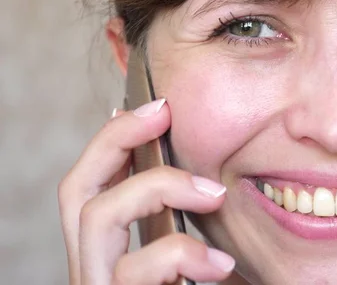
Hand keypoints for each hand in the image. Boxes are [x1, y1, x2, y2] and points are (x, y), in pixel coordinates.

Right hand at [58, 99, 234, 284]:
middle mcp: (93, 266)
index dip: (114, 138)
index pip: (90, 184)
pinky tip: (218, 264)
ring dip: (161, 189)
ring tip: (216, 195)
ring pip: (98, 216)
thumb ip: (186, 221)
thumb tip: (204, 172)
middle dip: (116, 138)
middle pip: (75, 189)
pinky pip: (132, 269)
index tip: (157, 109)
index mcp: (110, 250)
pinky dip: (181, 255)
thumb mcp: (193, 255)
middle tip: (163, 113)